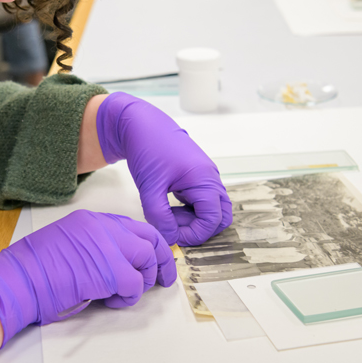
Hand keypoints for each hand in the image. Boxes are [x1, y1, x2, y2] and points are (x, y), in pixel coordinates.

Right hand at [0, 210, 175, 345]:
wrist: (18, 280)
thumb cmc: (33, 270)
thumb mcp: (65, 244)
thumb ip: (91, 247)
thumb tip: (112, 264)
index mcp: (90, 220)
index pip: (130, 226)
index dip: (144, 243)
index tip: (151, 258)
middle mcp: (101, 227)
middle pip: (148, 235)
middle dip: (161, 257)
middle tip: (163, 277)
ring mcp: (107, 246)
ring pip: (147, 257)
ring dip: (143, 279)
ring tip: (125, 292)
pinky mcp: (110, 271)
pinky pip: (136, 285)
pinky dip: (129, 297)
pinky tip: (110, 301)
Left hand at [96, 92, 231, 245]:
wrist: (141, 124)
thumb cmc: (147, 149)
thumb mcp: (149, 187)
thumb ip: (159, 216)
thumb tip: (170, 238)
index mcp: (204, 179)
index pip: (213, 219)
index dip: (194, 234)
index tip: (172, 234)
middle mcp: (210, 178)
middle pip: (220, 216)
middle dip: (199, 228)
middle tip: (173, 225)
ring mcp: (205, 177)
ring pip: (212, 209)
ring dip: (194, 219)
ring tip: (168, 214)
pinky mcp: (197, 176)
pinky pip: (202, 200)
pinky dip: (190, 209)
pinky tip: (168, 206)